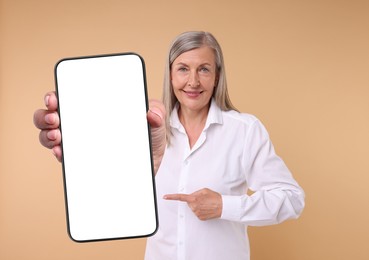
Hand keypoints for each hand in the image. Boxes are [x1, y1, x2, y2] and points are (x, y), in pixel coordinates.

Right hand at [33, 92, 166, 171]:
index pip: (70, 98)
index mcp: (98, 109)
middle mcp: (84, 124)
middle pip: (52, 116)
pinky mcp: (82, 160)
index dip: (56, 96)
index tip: (54, 98)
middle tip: (55, 118)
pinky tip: (61, 152)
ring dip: (47, 134)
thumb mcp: (156, 123)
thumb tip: (150, 113)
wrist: (151, 166)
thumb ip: (157, 112)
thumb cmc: (150, 138)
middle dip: (45, 115)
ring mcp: (81, 143)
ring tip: (58, 135)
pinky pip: (63, 156)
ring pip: (50, 135)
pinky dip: (58, 153)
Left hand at [164, 188, 222, 220]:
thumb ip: (195, 192)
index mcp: (194, 199)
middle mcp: (194, 207)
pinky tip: (207, 209)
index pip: (180, 197)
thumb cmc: (214, 197)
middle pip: (189, 203)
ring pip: (193, 208)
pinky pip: (197, 213)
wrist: (223, 207)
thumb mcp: (204, 190)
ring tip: (206, 204)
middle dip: (194, 200)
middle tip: (203, 199)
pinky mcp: (200, 218)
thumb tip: (191, 196)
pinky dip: (201, 211)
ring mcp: (196, 213)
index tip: (165, 197)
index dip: (172, 197)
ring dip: (198, 206)